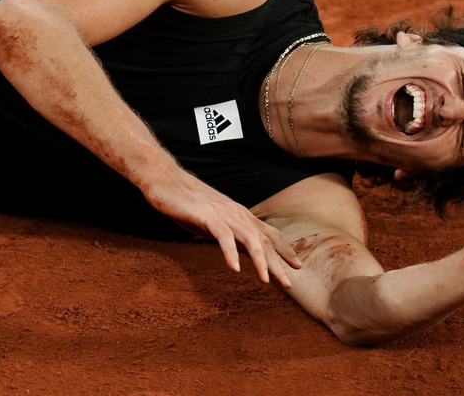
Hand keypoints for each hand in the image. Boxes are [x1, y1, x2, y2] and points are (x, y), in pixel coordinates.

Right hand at [143, 169, 301, 288]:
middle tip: (289, 283)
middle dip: (278, 262)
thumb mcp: (213, 222)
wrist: (166, 180)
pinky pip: (223, 236)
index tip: (297, 265)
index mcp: (240, 215)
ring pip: (249, 239)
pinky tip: (235, 269)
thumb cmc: (187, 203)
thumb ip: (229, 235)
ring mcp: (224, 214)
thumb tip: (241, 251)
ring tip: (267, 280)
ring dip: (260, 261)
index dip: (285, 249)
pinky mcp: (207, 216)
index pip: (269, 233)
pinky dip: (230, 253)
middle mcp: (237, 214)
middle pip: (264, 240)